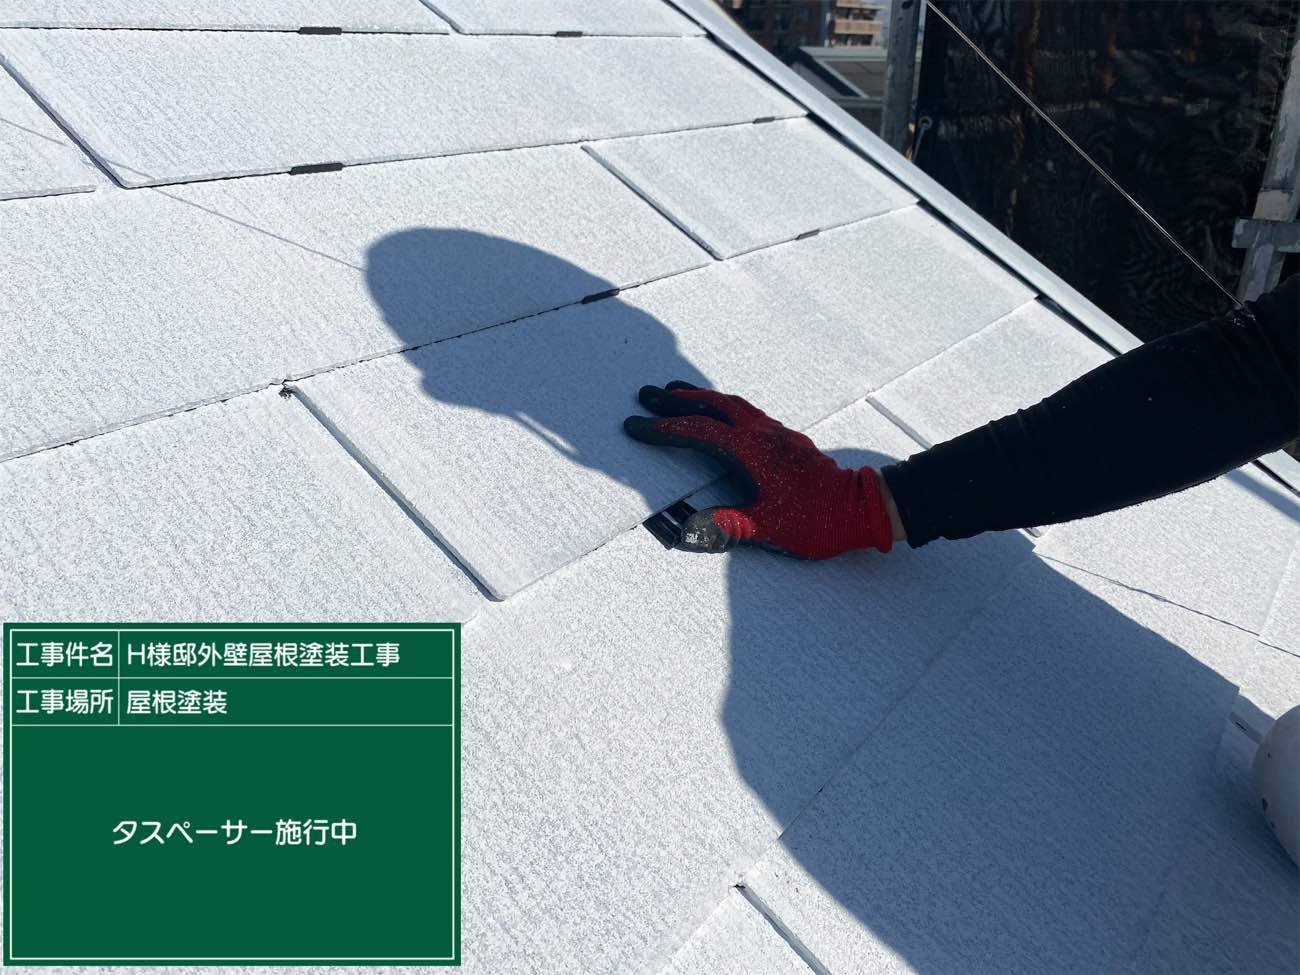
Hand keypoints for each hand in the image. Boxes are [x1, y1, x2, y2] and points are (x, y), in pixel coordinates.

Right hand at [624, 382, 895, 557]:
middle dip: (677, 398)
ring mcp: (777, 433)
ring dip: (702, 396)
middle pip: (713, 405)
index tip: (636, 426)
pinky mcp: (787, 440)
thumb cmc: (817, 520)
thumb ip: (727, 525)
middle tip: (647, 393)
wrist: (861, 508)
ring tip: (676, 391)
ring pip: (732, 403)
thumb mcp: (768, 529)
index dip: (663, 429)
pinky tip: (720, 413)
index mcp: (752, 452)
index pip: (698, 433)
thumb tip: (687, 529)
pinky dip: (724, 406)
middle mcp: (763, 434)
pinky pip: (747, 412)